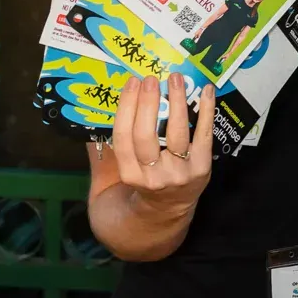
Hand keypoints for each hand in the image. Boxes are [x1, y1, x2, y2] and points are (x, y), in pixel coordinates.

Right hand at [111, 74, 213, 214]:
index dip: (126, 108)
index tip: (131, 83)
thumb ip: (102, 154)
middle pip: (147, 135)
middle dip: (147, 103)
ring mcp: (180, 173)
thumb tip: (91, 119)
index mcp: (129, 176)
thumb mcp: (109, 183)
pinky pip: (204, 136)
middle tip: (150, 78)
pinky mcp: (203, 169)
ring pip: (177, 132)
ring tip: (176, 78)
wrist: (165, 219)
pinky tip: (206, 90)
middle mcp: (154, 176)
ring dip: (177, 101)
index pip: (124, 138)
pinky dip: (206, 112)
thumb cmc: (136, 192)